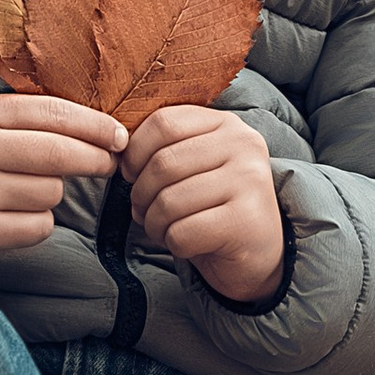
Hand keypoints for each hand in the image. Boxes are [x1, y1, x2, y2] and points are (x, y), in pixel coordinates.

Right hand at [0, 91, 126, 264]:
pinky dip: (37, 224)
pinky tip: (12, 217)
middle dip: (95, 160)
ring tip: (21, 192)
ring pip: (51, 192)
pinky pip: (39, 226)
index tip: (120, 136)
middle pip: (60, 153)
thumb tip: (99, 128)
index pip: (52, 113)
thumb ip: (26, 116)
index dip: (95, 125)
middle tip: (110, 165)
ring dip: (50, 193)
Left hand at [123, 102, 286, 305]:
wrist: (257, 252)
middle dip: (141, 193)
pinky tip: (186, 243)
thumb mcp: (195, 165)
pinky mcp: (245, 221)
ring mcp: (249, 182)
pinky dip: (173, 244)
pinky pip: (183, 232)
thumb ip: (166, 148)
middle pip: (163, 163)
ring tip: (164, 228)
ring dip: (154, 223)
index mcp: (227, 124)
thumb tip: (117, 150)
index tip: (132, 173)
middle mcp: (244, 146)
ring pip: (169, 201)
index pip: (164, 122)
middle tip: (143, 210)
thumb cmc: (214, 206)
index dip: (134, 151)